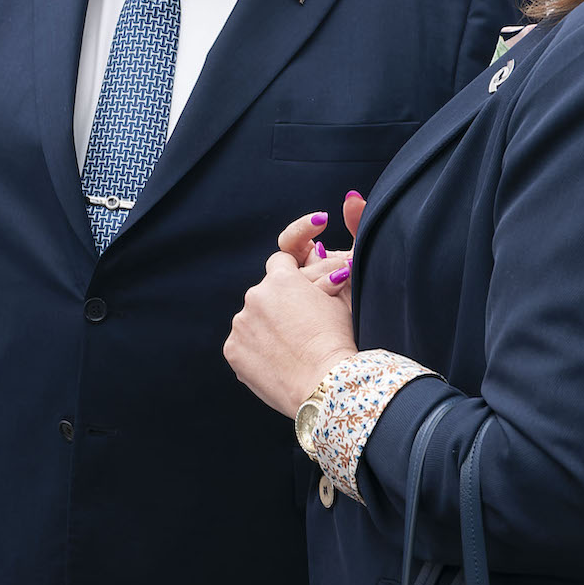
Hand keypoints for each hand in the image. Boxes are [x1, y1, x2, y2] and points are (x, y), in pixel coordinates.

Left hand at [224, 194, 365, 417]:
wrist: (327, 386)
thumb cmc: (341, 339)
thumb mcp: (347, 290)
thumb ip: (345, 244)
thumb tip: (350, 198)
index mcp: (280, 278)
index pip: (280, 264)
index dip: (294, 280)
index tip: (304, 297)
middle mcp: (255, 295)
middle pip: (265, 293)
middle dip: (281, 305)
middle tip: (304, 329)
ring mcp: (241, 324)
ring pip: (253, 318)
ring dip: (268, 327)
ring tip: (294, 348)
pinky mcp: (233, 351)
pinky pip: (243, 344)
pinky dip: (257, 350)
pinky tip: (279, 361)